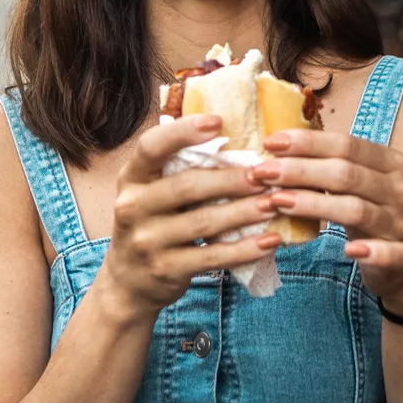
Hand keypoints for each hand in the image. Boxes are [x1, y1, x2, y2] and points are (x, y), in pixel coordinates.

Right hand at [95, 114, 282, 321]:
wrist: (128, 281)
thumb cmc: (152, 223)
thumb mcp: (150, 192)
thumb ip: (177, 169)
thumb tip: (230, 136)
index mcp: (132, 177)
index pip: (151, 146)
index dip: (183, 132)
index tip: (218, 121)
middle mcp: (132, 206)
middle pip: (187, 186)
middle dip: (231, 179)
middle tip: (265, 174)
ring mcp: (146, 241)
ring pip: (204, 222)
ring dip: (244, 212)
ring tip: (275, 203)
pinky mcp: (164, 269)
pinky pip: (211, 257)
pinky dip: (244, 249)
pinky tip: (269, 240)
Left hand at [251, 130, 402, 311]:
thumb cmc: (374, 215)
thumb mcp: (360, 185)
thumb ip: (330, 166)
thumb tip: (277, 147)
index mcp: (391, 163)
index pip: (346, 145)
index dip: (307, 142)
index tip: (270, 142)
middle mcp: (401, 189)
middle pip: (346, 174)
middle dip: (299, 170)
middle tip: (262, 173)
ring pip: (356, 209)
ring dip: (313, 205)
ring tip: (278, 202)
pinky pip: (390, 253)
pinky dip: (370, 251)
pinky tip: (347, 251)